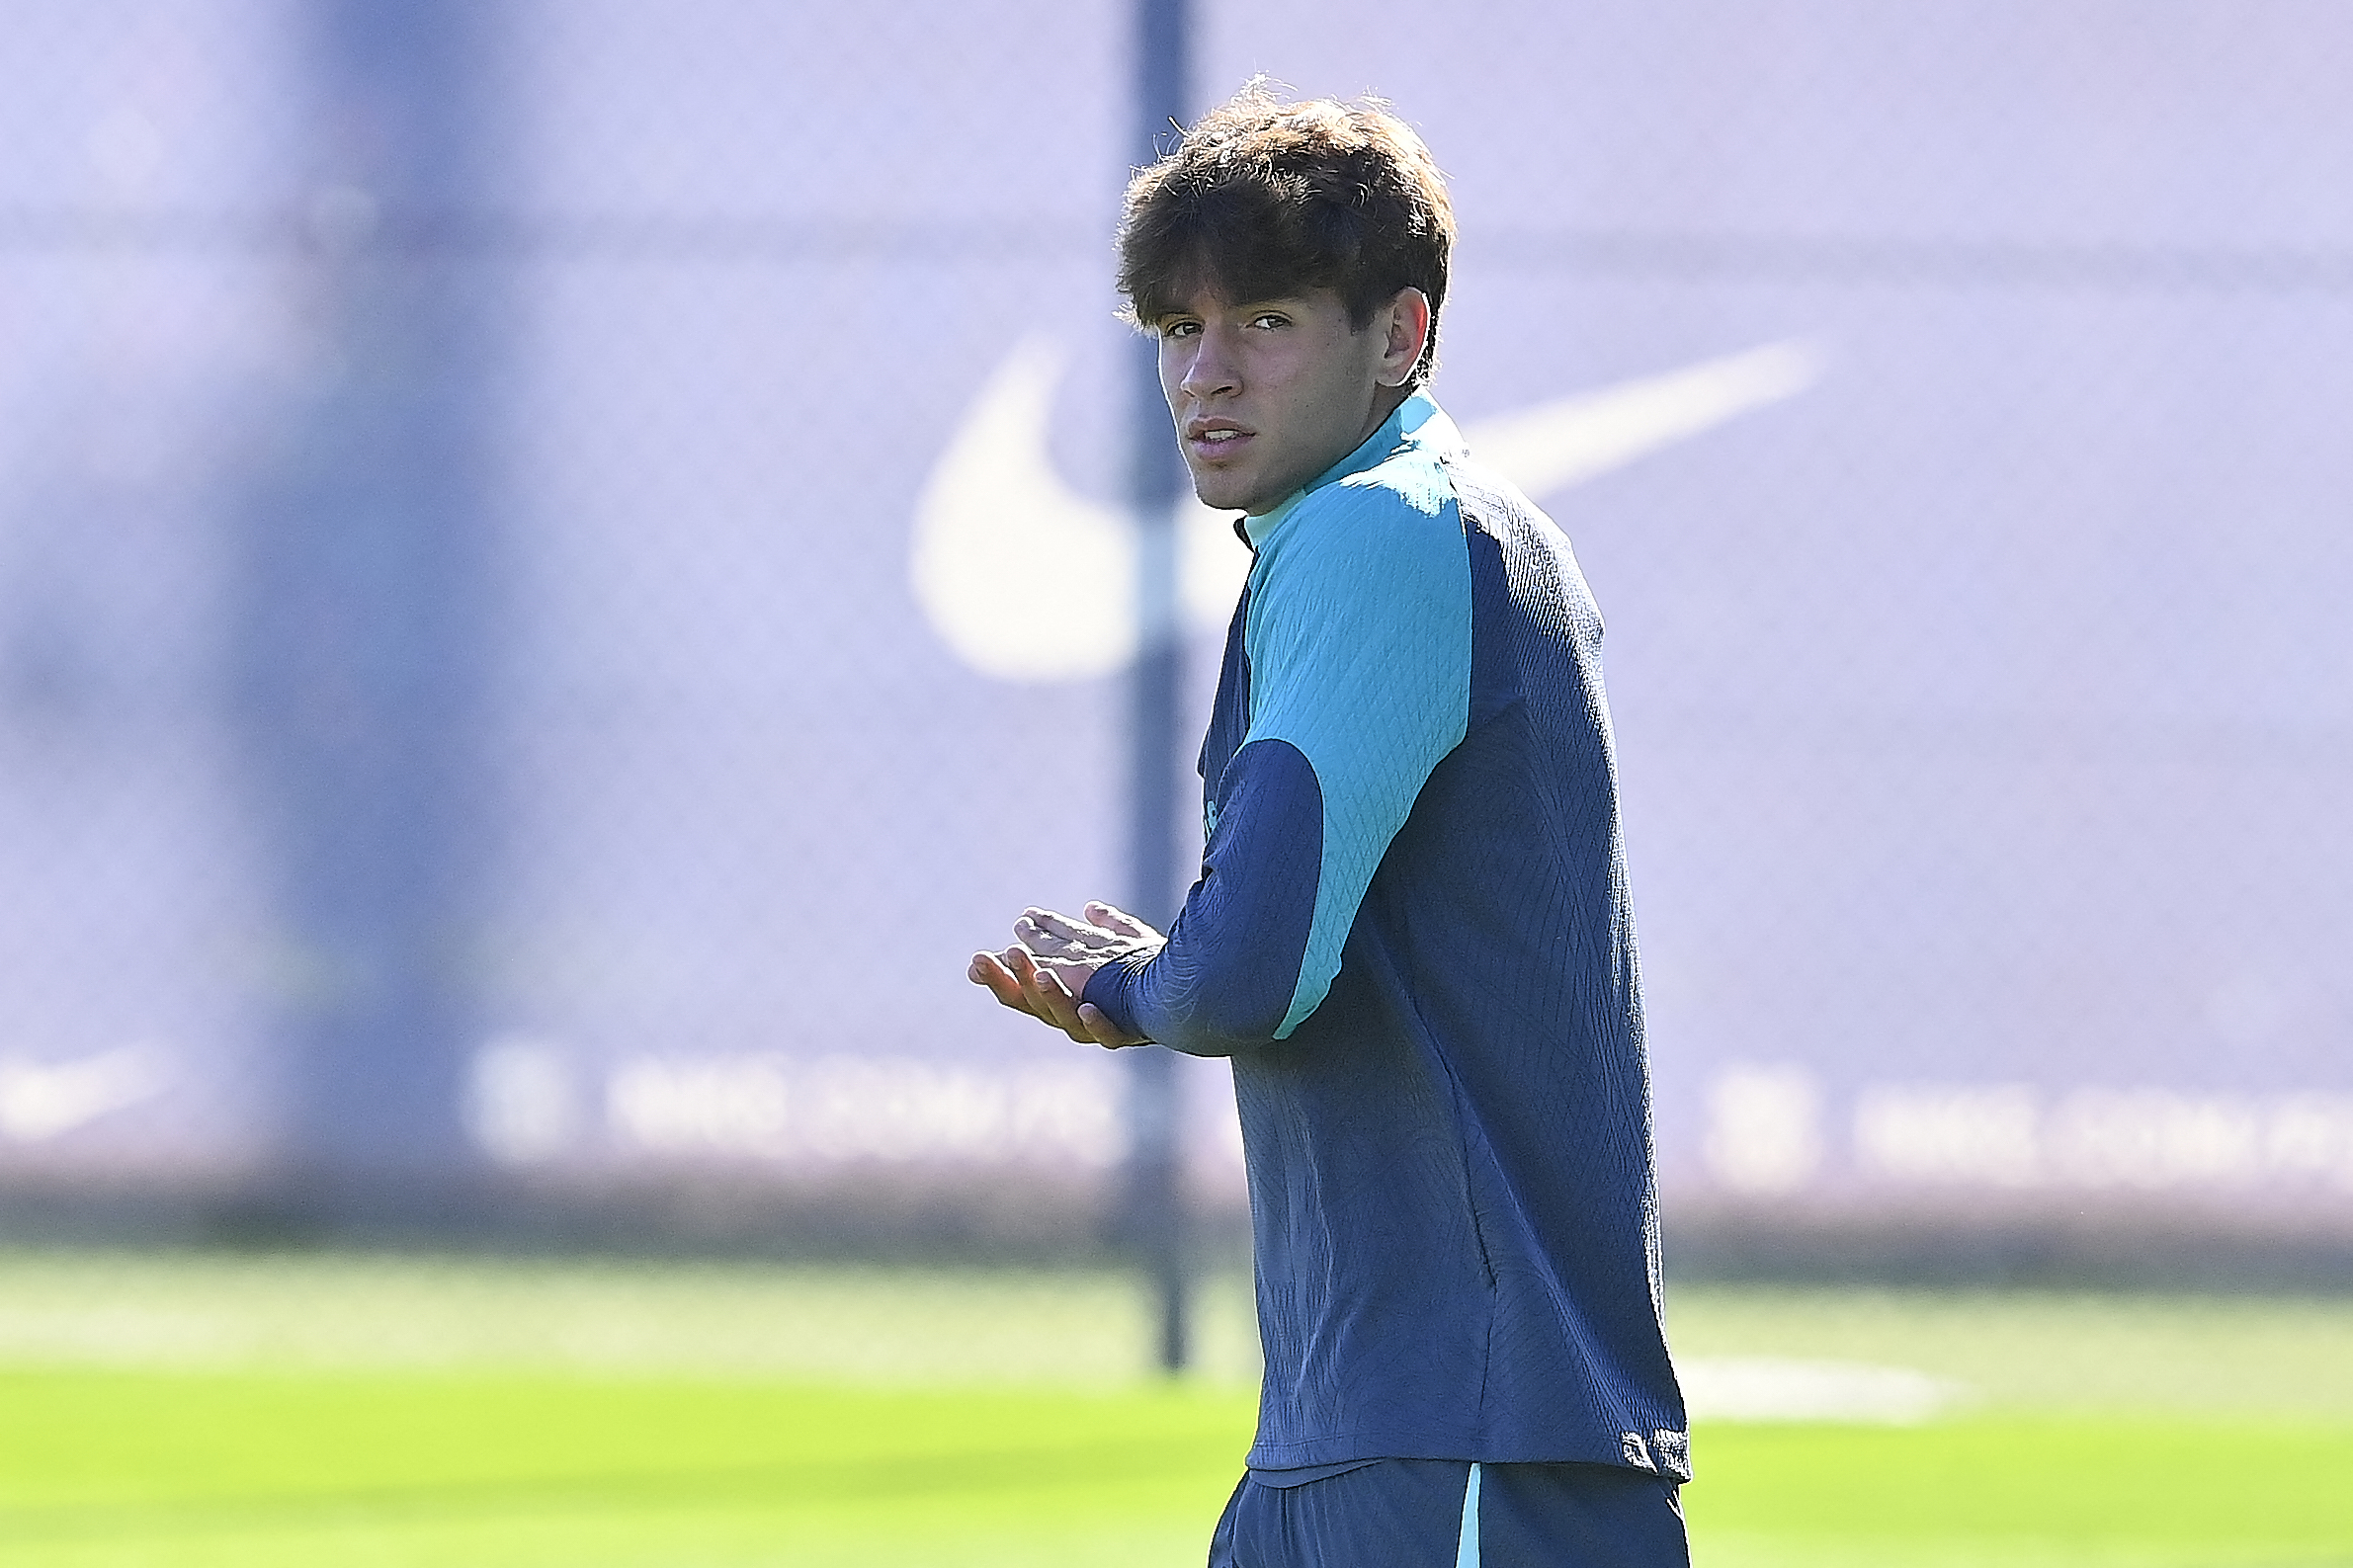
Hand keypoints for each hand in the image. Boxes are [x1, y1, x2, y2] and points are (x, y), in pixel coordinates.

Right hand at [967, 902, 1163, 1047]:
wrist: (1187, 1001)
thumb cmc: (1144, 974)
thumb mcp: (1107, 946)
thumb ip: (1072, 934)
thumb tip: (1049, 914)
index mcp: (1065, 995)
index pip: (1021, 985)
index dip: (998, 975)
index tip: (975, 960)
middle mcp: (1075, 1013)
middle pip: (1035, 1001)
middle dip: (1019, 979)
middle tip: (1007, 954)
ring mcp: (1099, 1025)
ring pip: (1065, 1017)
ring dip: (1052, 996)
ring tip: (1043, 974)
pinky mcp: (1127, 1032)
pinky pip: (1108, 1035)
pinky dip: (1096, 1023)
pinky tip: (1087, 1008)